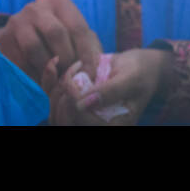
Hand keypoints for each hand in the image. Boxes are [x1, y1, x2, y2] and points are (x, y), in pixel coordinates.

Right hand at [0, 0, 102, 82]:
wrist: (20, 39)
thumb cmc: (57, 40)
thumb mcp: (75, 39)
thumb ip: (87, 50)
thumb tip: (90, 74)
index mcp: (60, 3)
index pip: (78, 28)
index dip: (86, 54)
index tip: (90, 75)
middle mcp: (37, 8)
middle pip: (56, 34)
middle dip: (67, 61)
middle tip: (72, 78)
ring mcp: (17, 22)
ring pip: (35, 49)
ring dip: (48, 69)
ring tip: (56, 80)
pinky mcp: (2, 40)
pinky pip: (19, 61)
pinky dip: (32, 75)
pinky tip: (40, 80)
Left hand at [42, 49, 169, 125]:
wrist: (139, 66)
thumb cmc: (140, 72)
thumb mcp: (131, 78)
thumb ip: (110, 92)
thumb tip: (83, 105)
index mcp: (113, 125)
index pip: (84, 124)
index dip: (74, 104)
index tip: (73, 80)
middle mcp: (96, 123)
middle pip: (65, 123)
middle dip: (60, 99)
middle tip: (69, 76)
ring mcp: (84, 116)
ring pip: (56, 114)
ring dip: (54, 91)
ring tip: (67, 69)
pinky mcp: (75, 104)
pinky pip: (54, 101)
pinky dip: (49, 83)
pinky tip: (53, 65)